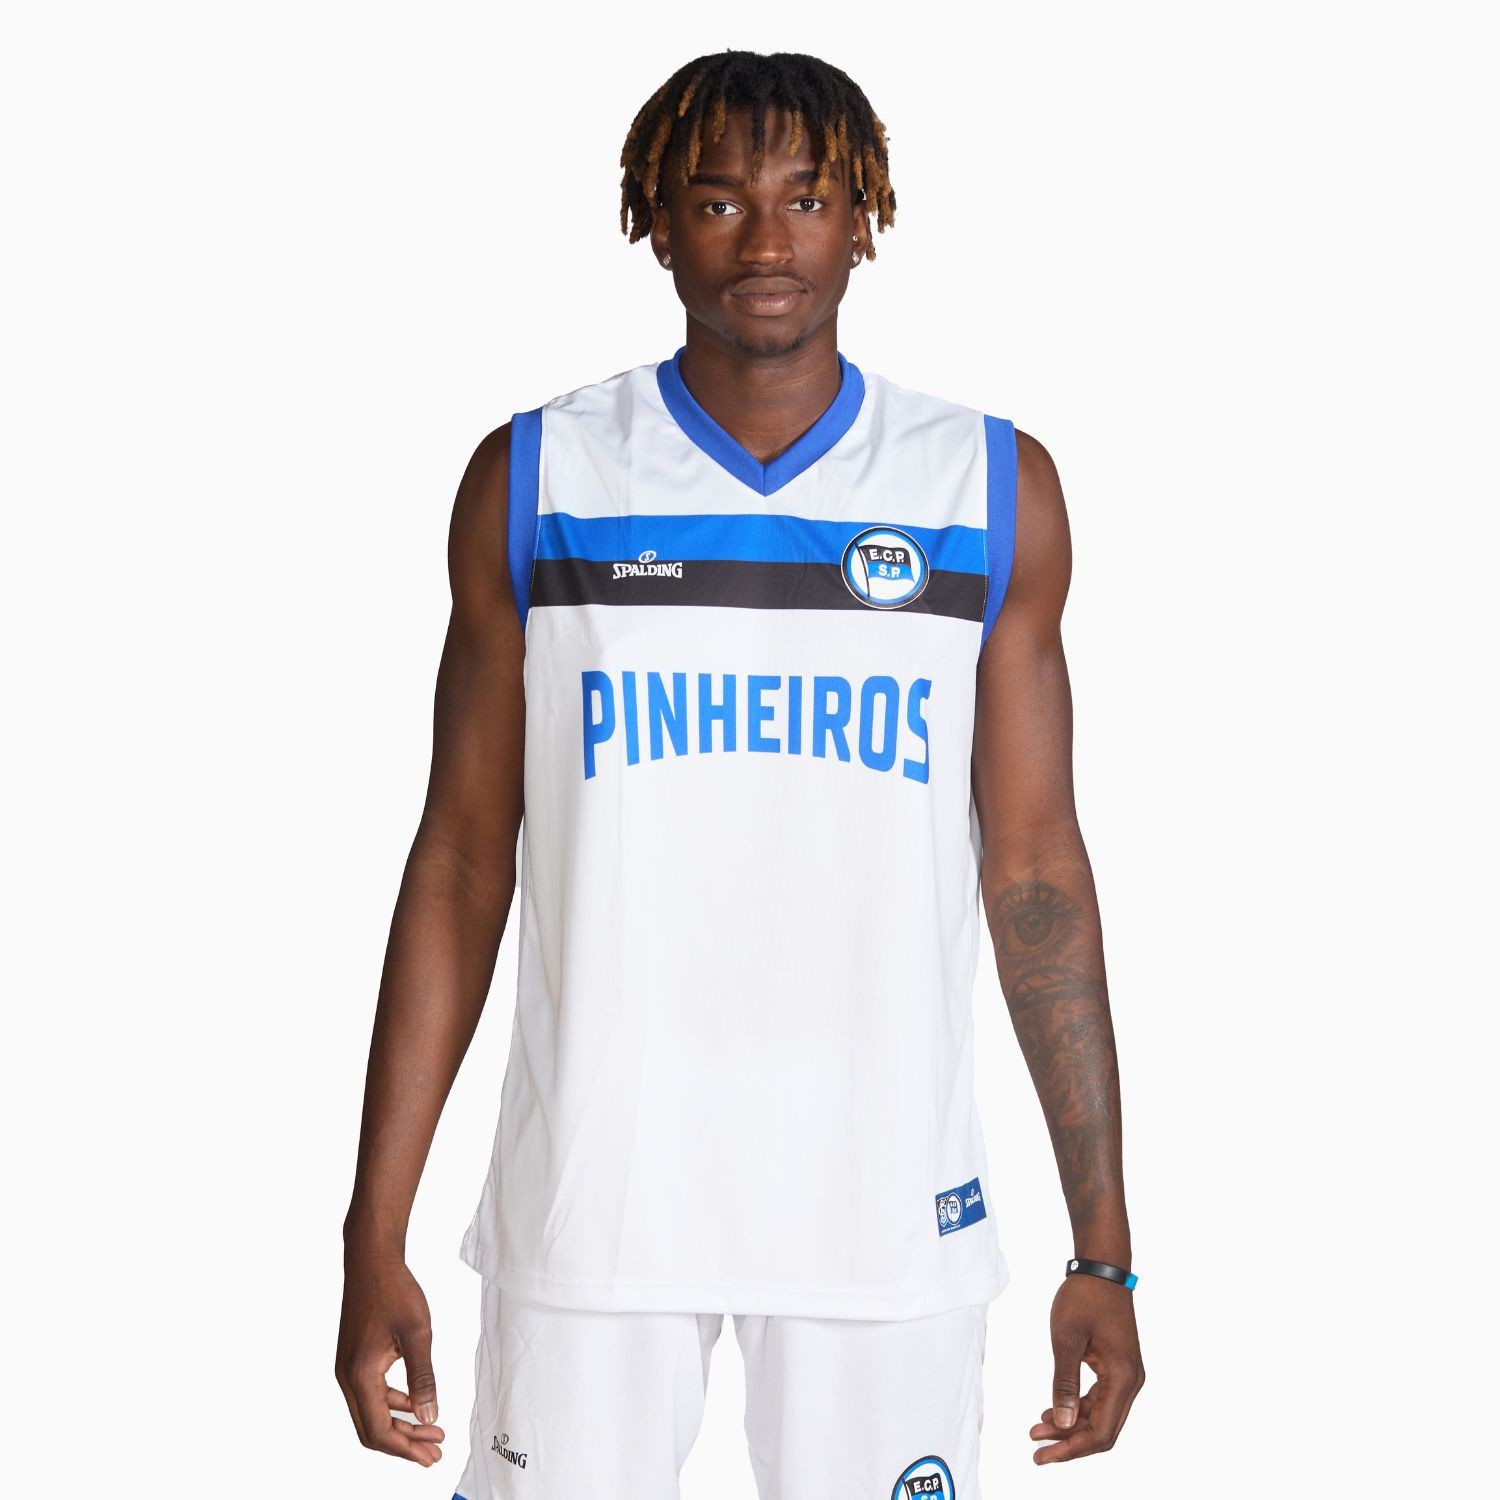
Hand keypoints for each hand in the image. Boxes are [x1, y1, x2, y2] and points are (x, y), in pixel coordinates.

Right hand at [335, 1251, 445, 1465]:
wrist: (372, 1260)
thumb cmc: (394, 1291)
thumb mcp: (417, 1333)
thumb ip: (423, 1378)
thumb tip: (430, 1417)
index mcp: (360, 1375)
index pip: (379, 1430)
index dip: (405, 1448)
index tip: (431, 1455)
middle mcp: (348, 1377)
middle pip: (371, 1429)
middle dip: (403, 1444)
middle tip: (434, 1453)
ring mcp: (348, 1369)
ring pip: (371, 1413)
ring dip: (400, 1425)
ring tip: (431, 1432)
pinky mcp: (354, 1359)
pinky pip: (371, 1394)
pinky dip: (393, 1405)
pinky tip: (415, 1404)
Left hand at [1030, 1271, 1143, 1462]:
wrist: (1102, 1269)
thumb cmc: (1084, 1298)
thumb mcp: (1066, 1339)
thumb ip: (1064, 1383)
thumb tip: (1061, 1424)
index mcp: (1123, 1378)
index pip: (1102, 1431)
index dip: (1072, 1448)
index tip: (1042, 1455)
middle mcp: (1131, 1382)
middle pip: (1103, 1429)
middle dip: (1069, 1443)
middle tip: (1036, 1451)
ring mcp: (1126, 1375)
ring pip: (1101, 1416)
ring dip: (1071, 1426)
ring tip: (1037, 1431)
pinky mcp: (1117, 1368)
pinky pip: (1099, 1399)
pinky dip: (1077, 1409)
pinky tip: (1053, 1411)